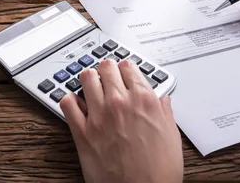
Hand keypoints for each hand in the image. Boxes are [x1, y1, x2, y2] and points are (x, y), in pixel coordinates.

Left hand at [60, 59, 182, 182]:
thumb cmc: (158, 172)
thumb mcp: (172, 137)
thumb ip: (165, 113)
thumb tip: (162, 100)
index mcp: (144, 100)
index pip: (129, 66)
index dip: (126, 69)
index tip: (125, 73)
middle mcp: (119, 102)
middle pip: (106, 67)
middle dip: (107, 70)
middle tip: (108, 76)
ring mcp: (98, 115)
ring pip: (86, 78)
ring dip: (89, 80)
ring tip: (92, 87)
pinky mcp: (82, 132)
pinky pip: (67, 103)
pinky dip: (70, 100)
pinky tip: (76, 105)